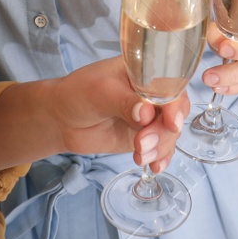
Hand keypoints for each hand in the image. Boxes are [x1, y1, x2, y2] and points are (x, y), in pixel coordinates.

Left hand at [49, 57, 187, 171]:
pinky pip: (161, 147)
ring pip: (169, 133)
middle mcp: (152, 93)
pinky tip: (154, 166)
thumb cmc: (79, 94)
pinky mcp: (144, 136)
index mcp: (145, 72)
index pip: (171, 85)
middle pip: (175, 111)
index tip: (171, 123)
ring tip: (140, 155)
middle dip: (164, 131)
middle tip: (142, 143)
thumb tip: (147, 114)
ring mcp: (149, 116)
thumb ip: (124, 102)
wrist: (62, 119)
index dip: (175, 104)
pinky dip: (161, 157)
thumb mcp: (100, 92)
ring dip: (160, 147)